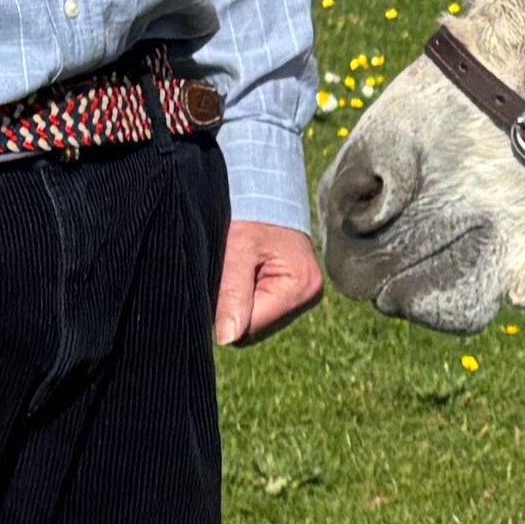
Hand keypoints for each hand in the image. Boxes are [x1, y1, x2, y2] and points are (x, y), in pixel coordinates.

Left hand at [215, 220, 324, 347]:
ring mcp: (301, 293)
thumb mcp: (238, 249)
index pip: (253, 326)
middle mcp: (308, 294)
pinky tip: (244, 271)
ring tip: (237, 266)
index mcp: (301, 286)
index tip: (216, 284)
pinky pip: (260, 305)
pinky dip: (245, 293)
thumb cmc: (253, 211)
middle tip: (228, 270)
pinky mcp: (291, 289)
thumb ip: (232, 293)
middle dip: (234, 305)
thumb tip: (227, 338)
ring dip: (239, 299)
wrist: (265, 185)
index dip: (227, 312)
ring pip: (256, 317)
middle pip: (256, 325)